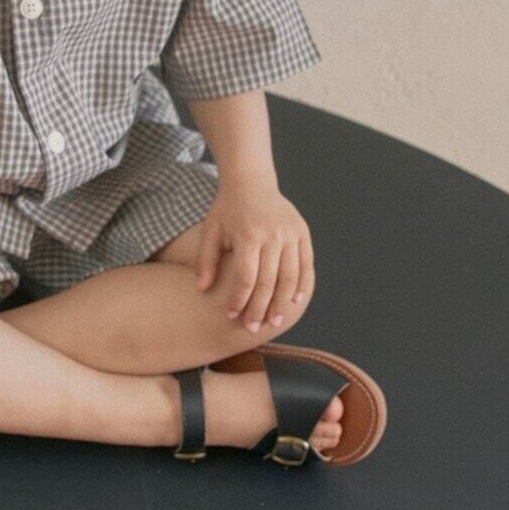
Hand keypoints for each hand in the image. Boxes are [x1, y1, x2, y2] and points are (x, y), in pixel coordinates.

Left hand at [193, 179, 315, 332]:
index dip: (239, 300)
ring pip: (290, 276)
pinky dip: (302, 284)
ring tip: (273, 321)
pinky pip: (306, 264)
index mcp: (248, 234)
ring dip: (282, 302)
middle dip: (260, 308)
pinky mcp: (302, 232)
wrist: (251, 181)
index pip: (246, 277)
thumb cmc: (228, 209)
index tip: (232, 315)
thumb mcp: (211, 230)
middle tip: (253, 328)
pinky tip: (294, 301)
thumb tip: (202, 289)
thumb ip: (206, 260)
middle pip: (269, 281)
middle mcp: (273, 234)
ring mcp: (291, 233)